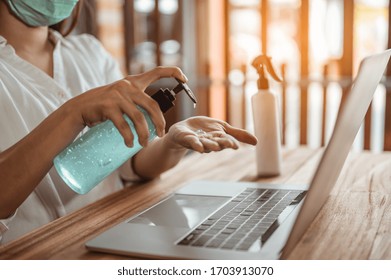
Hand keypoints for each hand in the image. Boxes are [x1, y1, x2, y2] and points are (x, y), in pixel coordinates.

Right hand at [65, 66, 186, 146]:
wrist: (79, 108)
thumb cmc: (104, 106)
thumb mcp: (122, 97)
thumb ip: (136, 101)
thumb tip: (154, 118)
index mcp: (133, 82)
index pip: (156, 72)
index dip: (172, 73)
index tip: (185, 78)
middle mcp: (127, 86)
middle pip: (152, 105)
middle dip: (159, 122)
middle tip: (160, 134)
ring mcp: (117, 96)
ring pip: (139, 118)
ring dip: (144, 134)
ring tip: (144, 144)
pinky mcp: (108, 107)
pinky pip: (123, 125)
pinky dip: (128, 136)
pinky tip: (130, 144)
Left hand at [165, 116, 257, 152]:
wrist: (184, 131)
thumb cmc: (205, 130)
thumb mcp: (223, 128)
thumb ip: (239, 134)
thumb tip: (257, 142)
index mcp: (219, 139)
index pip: (226, 141)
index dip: (230, 143)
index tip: (236, 145)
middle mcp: (209, 143)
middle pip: (217, 144)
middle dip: (222, 144)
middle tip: (229, 144)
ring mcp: (198, 142)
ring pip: (205, 144)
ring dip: (210, 145)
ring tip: (215, 146)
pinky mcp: (187, 139)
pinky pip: (192, 143)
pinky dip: (195, 144)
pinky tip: (199, 146)